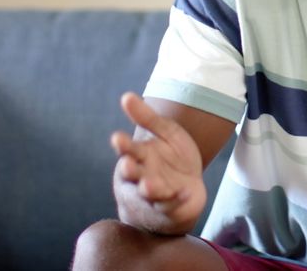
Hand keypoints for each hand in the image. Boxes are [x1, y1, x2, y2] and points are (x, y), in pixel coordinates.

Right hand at [111, 92, 206, 228]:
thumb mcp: (165, 133)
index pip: (127, 149)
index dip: (123, 145)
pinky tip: (184, 192)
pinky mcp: (166, 210)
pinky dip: (176, 200)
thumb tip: (126, 96)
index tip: (118, 138)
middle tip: (127, 165)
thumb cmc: (171, 158)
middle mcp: (139, 177)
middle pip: (131, 174)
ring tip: (150, 185)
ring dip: (148, 189)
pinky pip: (169, 206)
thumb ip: (147, 117)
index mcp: (137, 156)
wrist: (189, 187)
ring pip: (147, 194)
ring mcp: (152, 196)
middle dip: (129, 170)